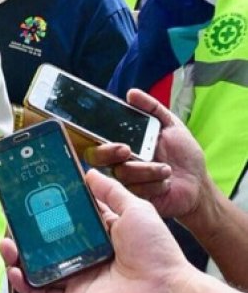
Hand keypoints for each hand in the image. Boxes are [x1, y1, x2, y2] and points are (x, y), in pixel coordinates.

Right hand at [0, 169, 192, 292]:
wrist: (168, 292)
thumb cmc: (157, 250)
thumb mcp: (136, 209)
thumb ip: (111, 191)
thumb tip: (90, 172)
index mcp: (99, 232)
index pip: (66, 218)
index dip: (47, 209)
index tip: (29, 198)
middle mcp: (86, 253)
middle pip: (47, 242)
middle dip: (26, 233)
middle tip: (10, 223)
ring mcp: (79, 276)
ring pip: (40, 267)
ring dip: (19, 257)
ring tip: (6, 245)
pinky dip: (27, 285)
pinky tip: (15, 271)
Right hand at [86, 89, 206, 218]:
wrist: (199, 183)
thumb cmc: (183, 154)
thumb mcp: (170, 124)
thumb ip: (152, 108)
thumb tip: (131, 93)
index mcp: (122, 144)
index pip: (97, 139)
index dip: (93, 136)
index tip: (106, 133)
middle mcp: (119, 162)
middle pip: (97, 157)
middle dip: (109, 152)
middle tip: (127, 149)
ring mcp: (127, 182)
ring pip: (121, 173)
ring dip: (146, 170)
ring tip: (167, 169)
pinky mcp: (137, 198)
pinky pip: (137, 191)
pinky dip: (155, 184)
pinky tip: (167, 183)